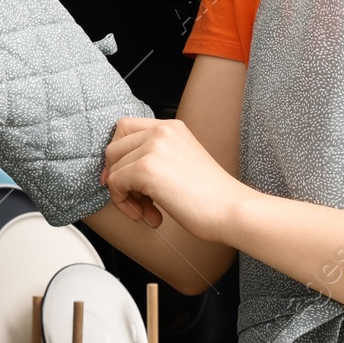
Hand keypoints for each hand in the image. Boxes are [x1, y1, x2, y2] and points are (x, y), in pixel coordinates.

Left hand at [99, 116, 247, 242]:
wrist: (230, 209)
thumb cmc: (211, 196)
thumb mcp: (182, 161)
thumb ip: (155, 157)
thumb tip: (116, 170)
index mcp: (172, 127)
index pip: (125, 128)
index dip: (118, 155)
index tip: (123, 179)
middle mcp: (162, 130)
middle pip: (114, 147)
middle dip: (117, 177)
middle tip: (136, 200)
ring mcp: (153, 147)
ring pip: (113, 168)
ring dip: (124, 196)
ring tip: (147, 212)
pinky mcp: (146, 168)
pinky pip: (115, 184)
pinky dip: (124, 204)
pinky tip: (150, 215)